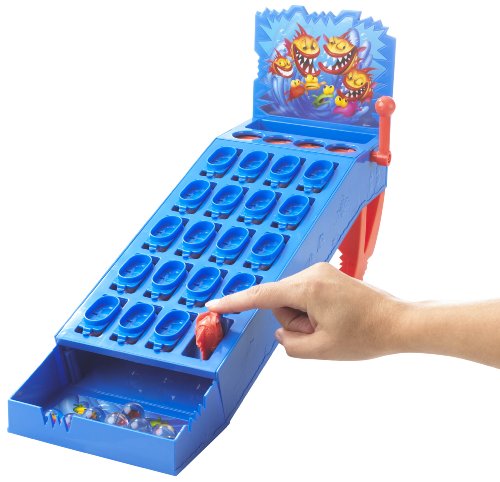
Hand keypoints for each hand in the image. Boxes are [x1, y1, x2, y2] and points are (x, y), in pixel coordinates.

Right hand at [206, 263, 403, 359]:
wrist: (399, 322)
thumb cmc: (366, 335)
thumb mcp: (321, 349)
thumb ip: (289, 343)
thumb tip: (282, 331)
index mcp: (308, 288)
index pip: (261, 296)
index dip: (235, 302)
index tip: (213, 303)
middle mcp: (312, 273)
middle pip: (279, 300)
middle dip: (292, 321)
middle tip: (320, 333)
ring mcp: (321, 272)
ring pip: (292, 299)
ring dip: (304, 317)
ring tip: (332, 326)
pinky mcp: (328, 275)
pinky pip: (305, 294)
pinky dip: (311, 310)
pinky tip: (334, 319)